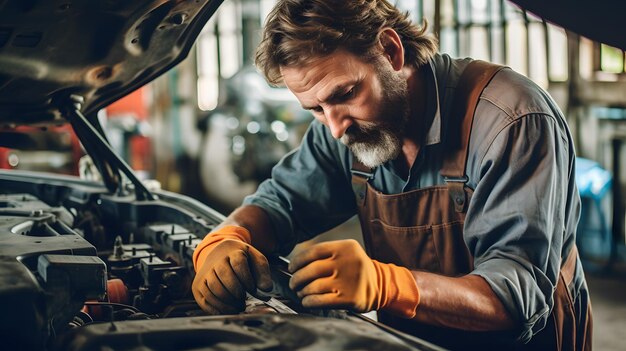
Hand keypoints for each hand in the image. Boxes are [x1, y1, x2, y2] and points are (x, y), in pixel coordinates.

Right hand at [192, 226, 271, 313]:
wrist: (220, 253)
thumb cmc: (241, 259)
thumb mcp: (255, 260)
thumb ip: (263, 273)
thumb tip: (266, 288)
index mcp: (233, 251)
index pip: (238, 263)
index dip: (246, 278)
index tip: (252, 289)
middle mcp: (216, 261)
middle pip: (224, 276)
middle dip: (236, 291)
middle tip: (243, 299)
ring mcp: (205, 273)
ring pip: (213, 288)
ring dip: (227, 301)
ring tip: (238, 305)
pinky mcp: (197, 285)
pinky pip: (204, 299)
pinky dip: (217, 308)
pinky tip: (228, 310)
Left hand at [288, 239, 419, 316]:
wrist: (380, 285)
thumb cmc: (355, 269)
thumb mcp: (347, 252)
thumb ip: (326, 254)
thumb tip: (297, 263)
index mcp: (345, 247)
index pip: (313, 251)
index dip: (298, 261)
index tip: (292, 268)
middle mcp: (347, 263)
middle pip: (311, 270)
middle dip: (297, 278)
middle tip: (293, 283)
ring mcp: (348, 281)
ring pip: (313, 286)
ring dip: (302, 291)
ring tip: (301, 292)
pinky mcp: (348, 299)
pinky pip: (320, 300)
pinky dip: (309, 301)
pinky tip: (307, 301)